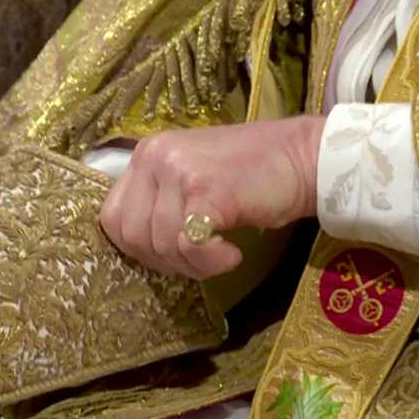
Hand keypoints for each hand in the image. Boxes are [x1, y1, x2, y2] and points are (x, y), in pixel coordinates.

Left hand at [99, 117, 322, 279]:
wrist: (305, 158)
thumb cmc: (254, 177)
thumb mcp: (193, 181)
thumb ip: (161, 205)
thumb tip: (141, 252)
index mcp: (146, 155)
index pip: (112, 217)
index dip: (140, 248)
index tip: (175, 253)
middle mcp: (155, 156)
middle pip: (131, 235)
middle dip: (165, 261)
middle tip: (201, 258)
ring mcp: (178, 170)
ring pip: (162, 244)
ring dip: (194, 264)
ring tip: (223, 253)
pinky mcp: (205, 188)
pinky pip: (189, 245)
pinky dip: (209, 261)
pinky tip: (232, 253)